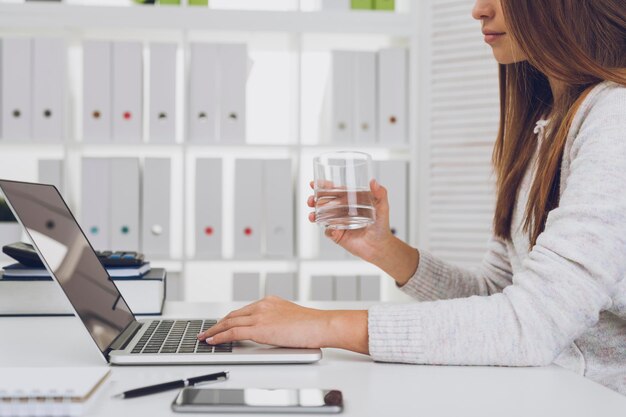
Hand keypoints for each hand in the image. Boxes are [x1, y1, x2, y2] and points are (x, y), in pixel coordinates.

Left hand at [196, 296, 332, 348]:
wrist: (321, 325)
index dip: (229, 319)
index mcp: (270, 301)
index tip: (221, 324)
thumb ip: (276, 322)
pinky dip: (220, 336)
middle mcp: (262, 305)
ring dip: (214, 330)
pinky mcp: (259, 328)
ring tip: (205, 337)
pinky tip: (213, 341)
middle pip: (233, 315)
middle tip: (207, 331)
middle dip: (218, 324)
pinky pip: (233, 332)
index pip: (243, 310)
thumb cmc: (312, 326)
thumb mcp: (290, 319)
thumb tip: (270, 332)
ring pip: (229, 322)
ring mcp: (260, 315)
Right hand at [308, 179, 394, 263]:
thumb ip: (380, 194)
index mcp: (349, 201)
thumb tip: (374, 182)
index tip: (315, 183)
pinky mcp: (337, 235)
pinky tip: (331, 229)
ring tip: (312, 215)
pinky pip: (328, 231)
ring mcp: (338, 223)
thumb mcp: (382, 207)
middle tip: (311, 200)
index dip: (324, 186)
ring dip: (314, 214)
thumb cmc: (381, 226)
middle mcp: (341, 211)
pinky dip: (328, 230)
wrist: (379, 246)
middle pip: (323, 202)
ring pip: (321, 216)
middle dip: (314, 200)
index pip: (334, 191)